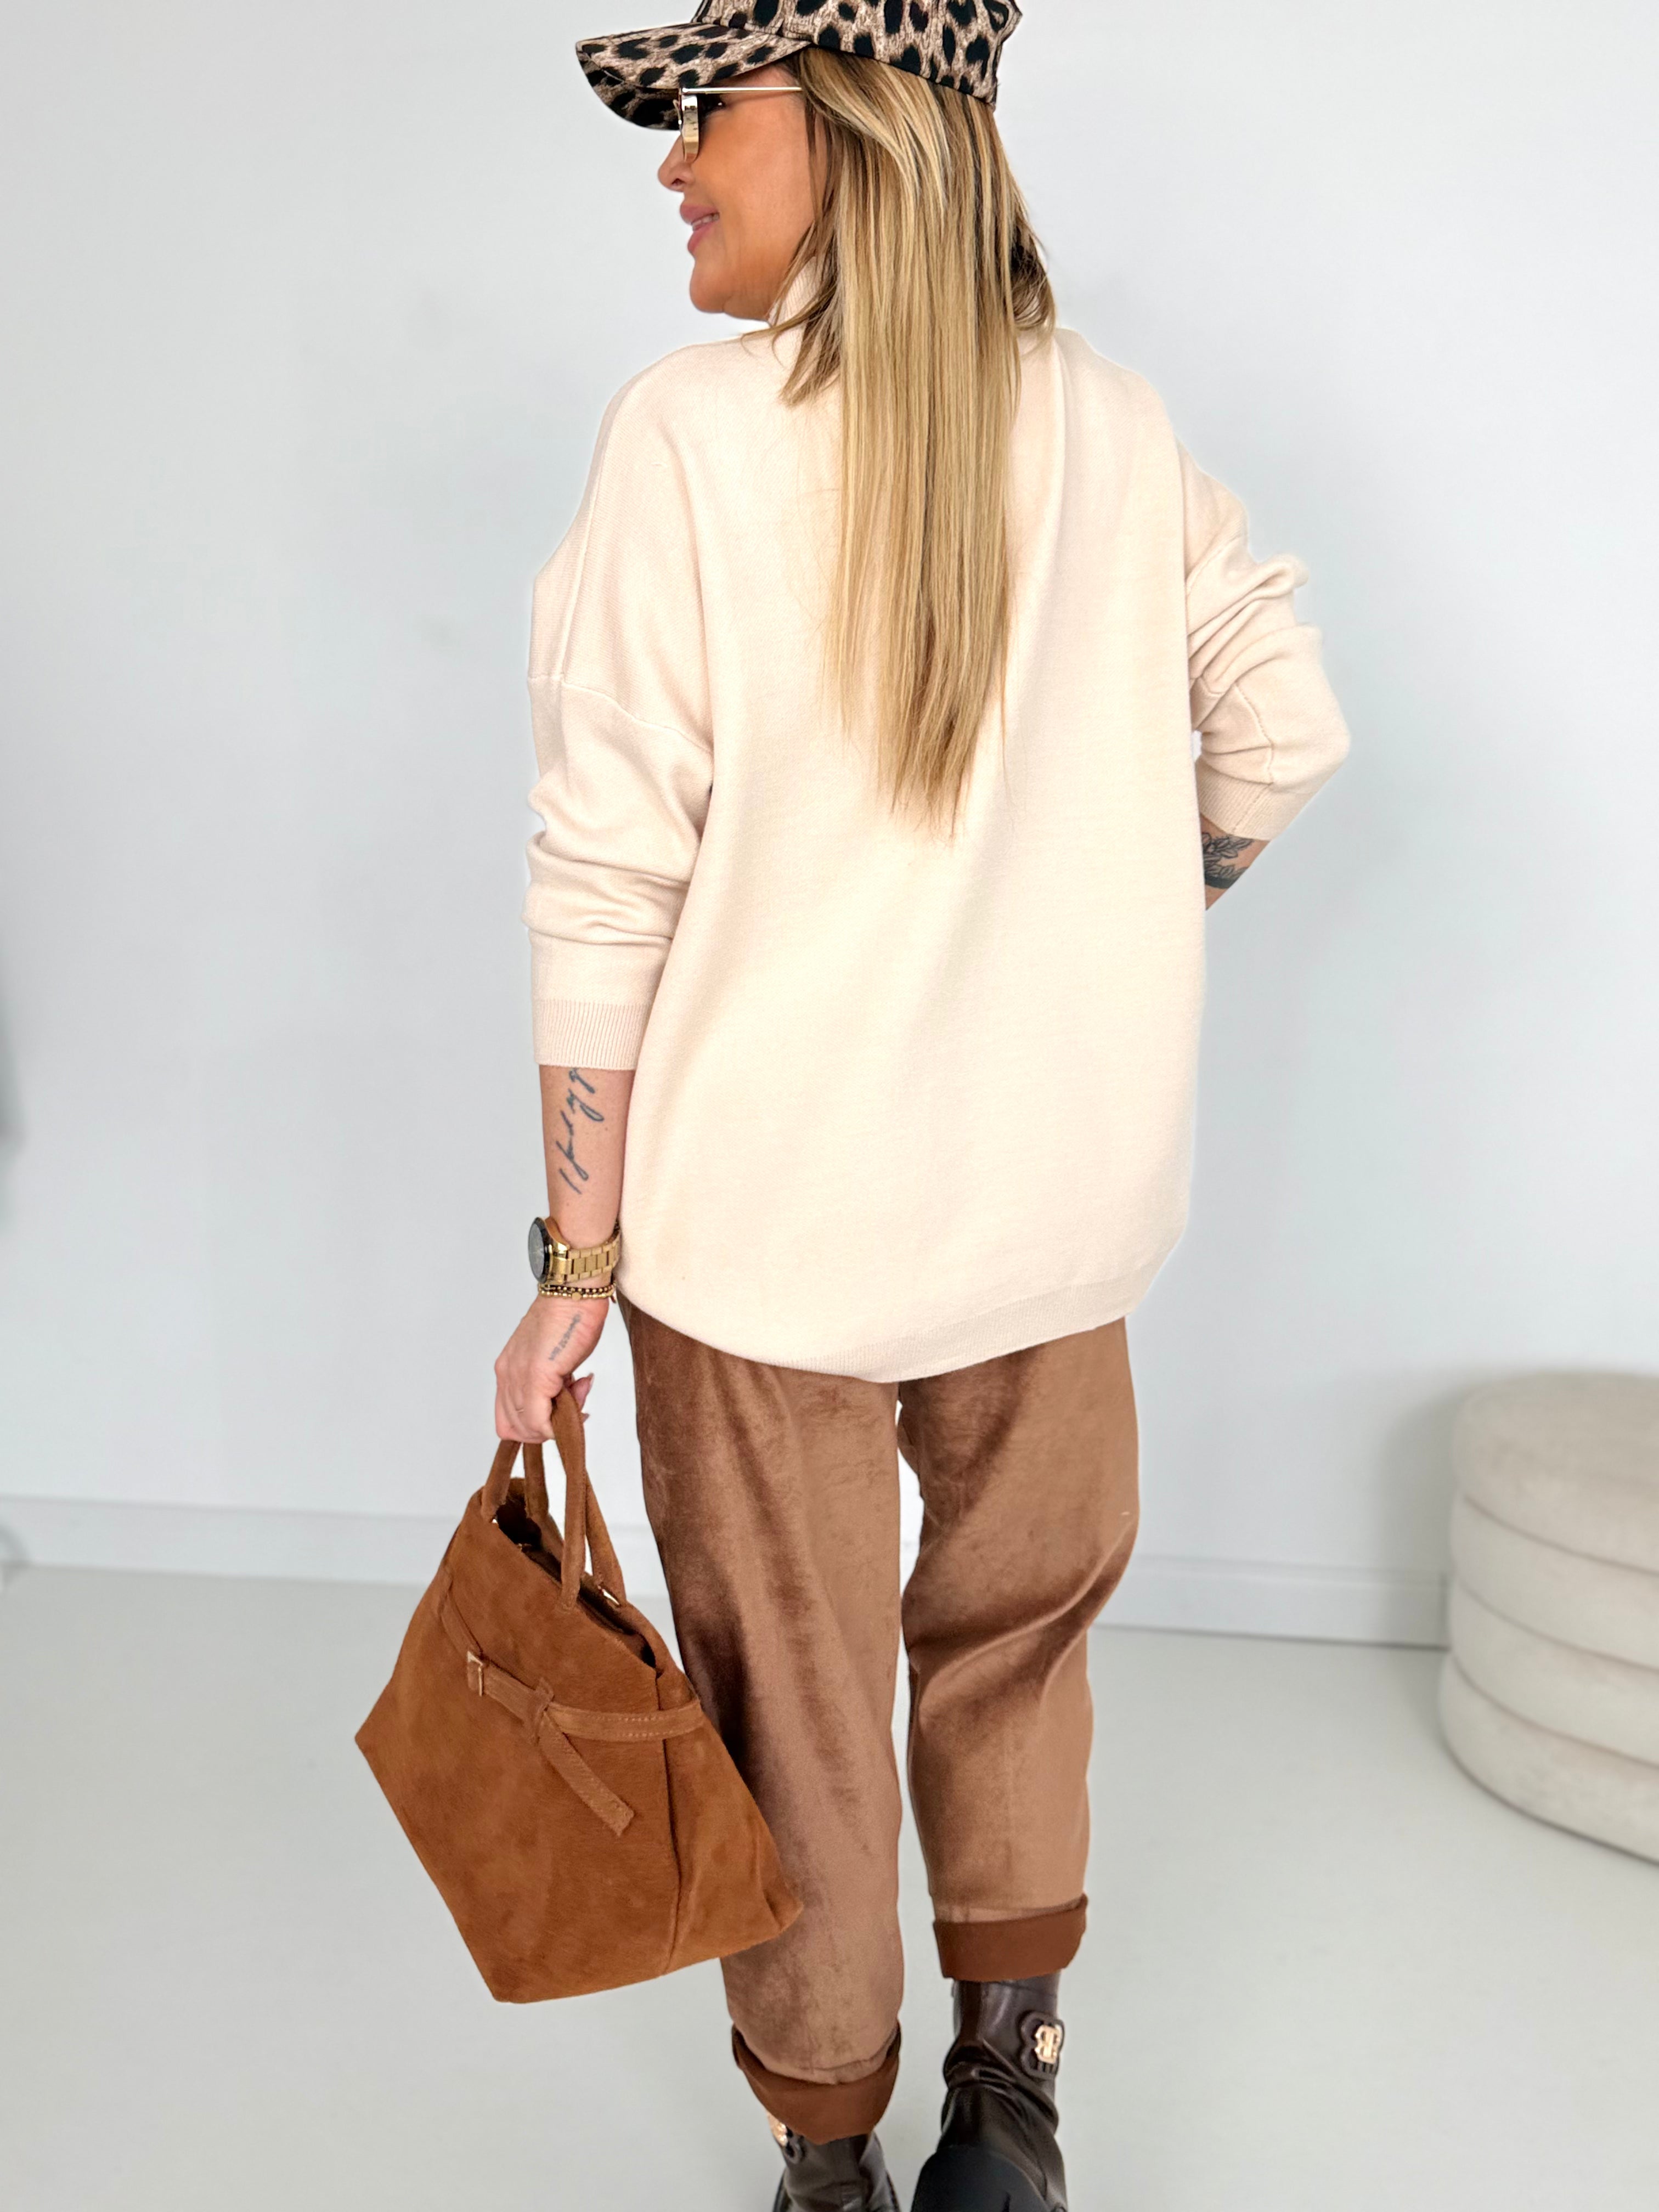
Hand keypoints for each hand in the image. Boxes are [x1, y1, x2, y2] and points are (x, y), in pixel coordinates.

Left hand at [493, 1294, 607, 1441]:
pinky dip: (560, 1423)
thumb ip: (551, 1383)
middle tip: (574, 1404)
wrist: (574, 1293)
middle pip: (515, 1429)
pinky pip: (540, 1422)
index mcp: (508, 1370)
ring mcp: (518, 1378)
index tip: (560, 1412)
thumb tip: (564, 1403)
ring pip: (528, 1429)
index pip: (508, 1419)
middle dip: (548, 1428)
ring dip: (558, 1423)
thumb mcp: (553, 1359)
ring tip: (580, 1392)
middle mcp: (507, 1376)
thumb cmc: (569, 1319)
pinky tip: (579, 1397)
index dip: (535, 1426)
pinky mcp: (536, 1378)